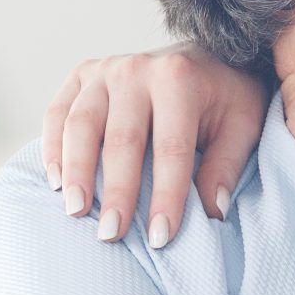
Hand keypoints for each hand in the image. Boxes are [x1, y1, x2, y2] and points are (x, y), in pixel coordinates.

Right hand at [43, 46, 266, 247]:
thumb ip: (226, 165)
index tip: (160, 238)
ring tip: (76, 212)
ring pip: (80, 125)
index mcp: (180, 79)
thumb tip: (213, 210)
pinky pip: (57, 113)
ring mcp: (104, 70)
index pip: (171, 148)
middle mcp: (137, 69)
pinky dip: (52, 148)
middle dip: (116, 192)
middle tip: (111, 235)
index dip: (166, 196)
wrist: (205, 55)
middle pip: (121, 140)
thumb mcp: (242, 125)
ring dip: (76, 172)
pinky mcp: (82, 74)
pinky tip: (56, 183)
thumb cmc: (224, 98)